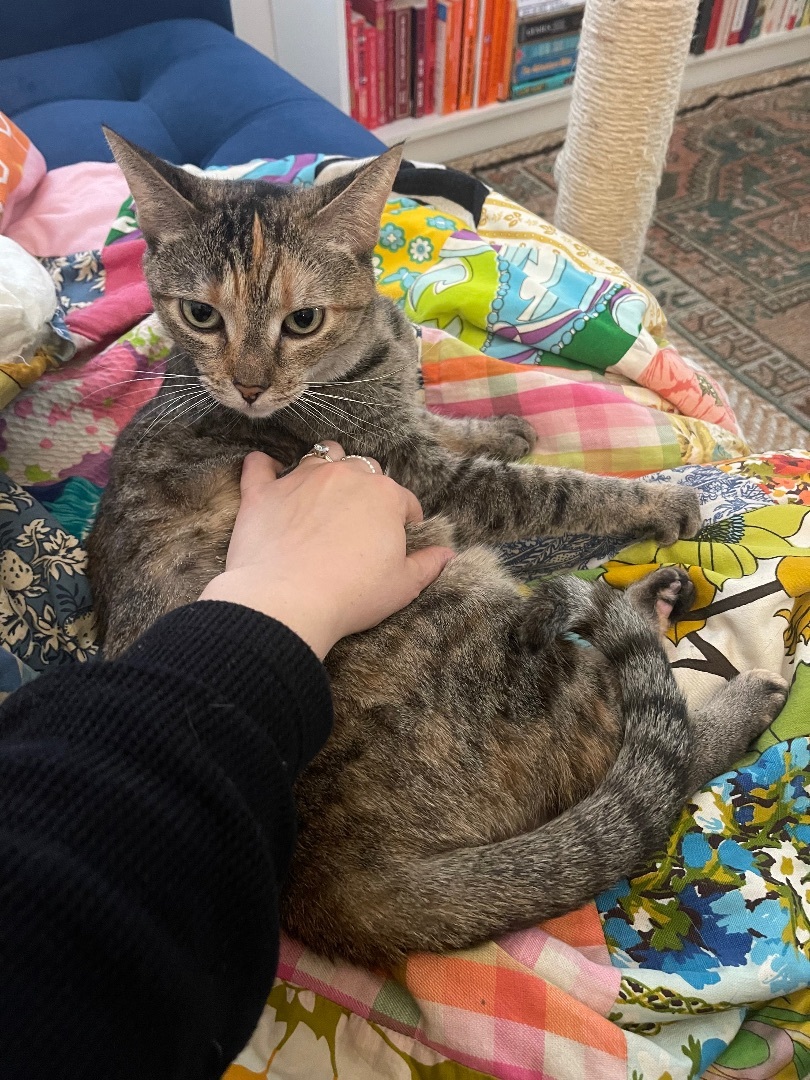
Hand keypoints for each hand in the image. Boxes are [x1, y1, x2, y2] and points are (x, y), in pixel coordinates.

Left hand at [199, 442, 454, 657]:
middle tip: (361, 520)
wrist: (287, 602)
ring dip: (326, 466)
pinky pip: (260, 466)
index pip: (404, 500)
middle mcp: (344, 476)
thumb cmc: (352, 594)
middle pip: (364, 470)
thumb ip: (428, 565)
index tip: (400, 538)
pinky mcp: (263, 493)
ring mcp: (301, 480)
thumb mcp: (403, 586)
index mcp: (384, 495)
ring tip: (324, 489)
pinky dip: (264, 466)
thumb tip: (448, 554)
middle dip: (367, 489)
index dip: (406, 520)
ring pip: (320, 455)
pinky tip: (267, 471)